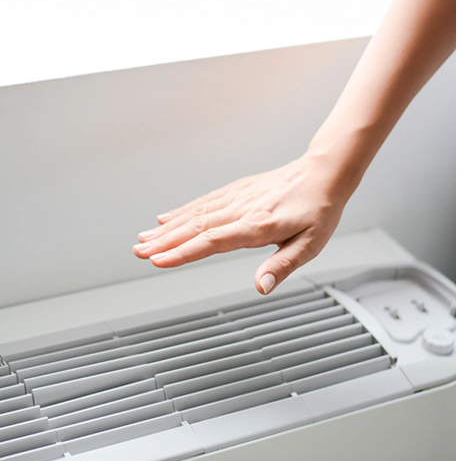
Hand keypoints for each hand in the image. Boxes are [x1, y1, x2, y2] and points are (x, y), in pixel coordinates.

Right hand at [132, 154, 349, 294]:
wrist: (323, 173)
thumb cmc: (318, 211)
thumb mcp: (310, 245)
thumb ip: (282, 266)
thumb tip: (261, 287)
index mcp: (258, 226)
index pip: (213, 241)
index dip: (184, 252)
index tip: (160, 261)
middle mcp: (241, 210)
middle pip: (195, 227)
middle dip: (164, 242)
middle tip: (139, 252)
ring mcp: (235, 198)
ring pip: (194, 214)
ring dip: (166, 228)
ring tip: (142, 240)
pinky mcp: (234, 191)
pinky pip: (202, 202)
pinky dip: (180, 212)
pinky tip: (164, 219)